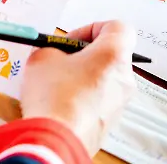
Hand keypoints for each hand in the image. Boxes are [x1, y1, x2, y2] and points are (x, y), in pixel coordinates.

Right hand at [20, 20, 136, 155]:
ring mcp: (120, 103)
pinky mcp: (110, 122)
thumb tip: (53, 54)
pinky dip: (82, 97)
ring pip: (104, 79)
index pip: (119, 27)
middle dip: (84, 55)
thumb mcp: (41, 57)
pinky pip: (99, 100)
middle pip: (110, 55)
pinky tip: (59, 104)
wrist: (57, 139)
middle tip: (60, 61)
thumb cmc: (53, 94)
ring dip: (83, 77)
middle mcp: (125, 78)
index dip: (93, 28)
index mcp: (113, 56)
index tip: (72, 41)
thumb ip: (52, 48)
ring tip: (55, 85)